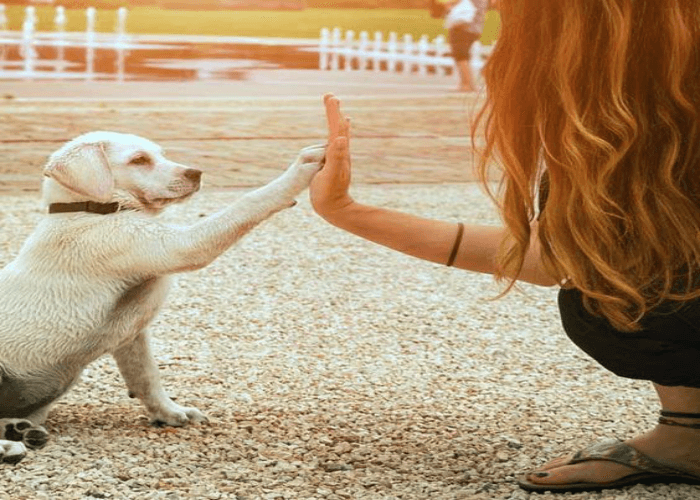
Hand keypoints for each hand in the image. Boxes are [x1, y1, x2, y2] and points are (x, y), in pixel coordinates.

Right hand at [309, 93, 354, 220]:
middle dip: (334, 112)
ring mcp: (338, 159)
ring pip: (338, 135)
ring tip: (338, 112)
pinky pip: (336, 147)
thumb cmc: (330, 193)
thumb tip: (340, 138)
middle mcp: (340, 153)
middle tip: (331, 97)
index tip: (330, 96)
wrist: (336, 209)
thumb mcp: (331, 175)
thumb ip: (336, 157)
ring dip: (336, 121)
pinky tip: (339, 137)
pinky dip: (337, 137)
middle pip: (338, 128)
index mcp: (338, 152)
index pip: (336, 127)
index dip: (332, 112)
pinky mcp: (334, 165)